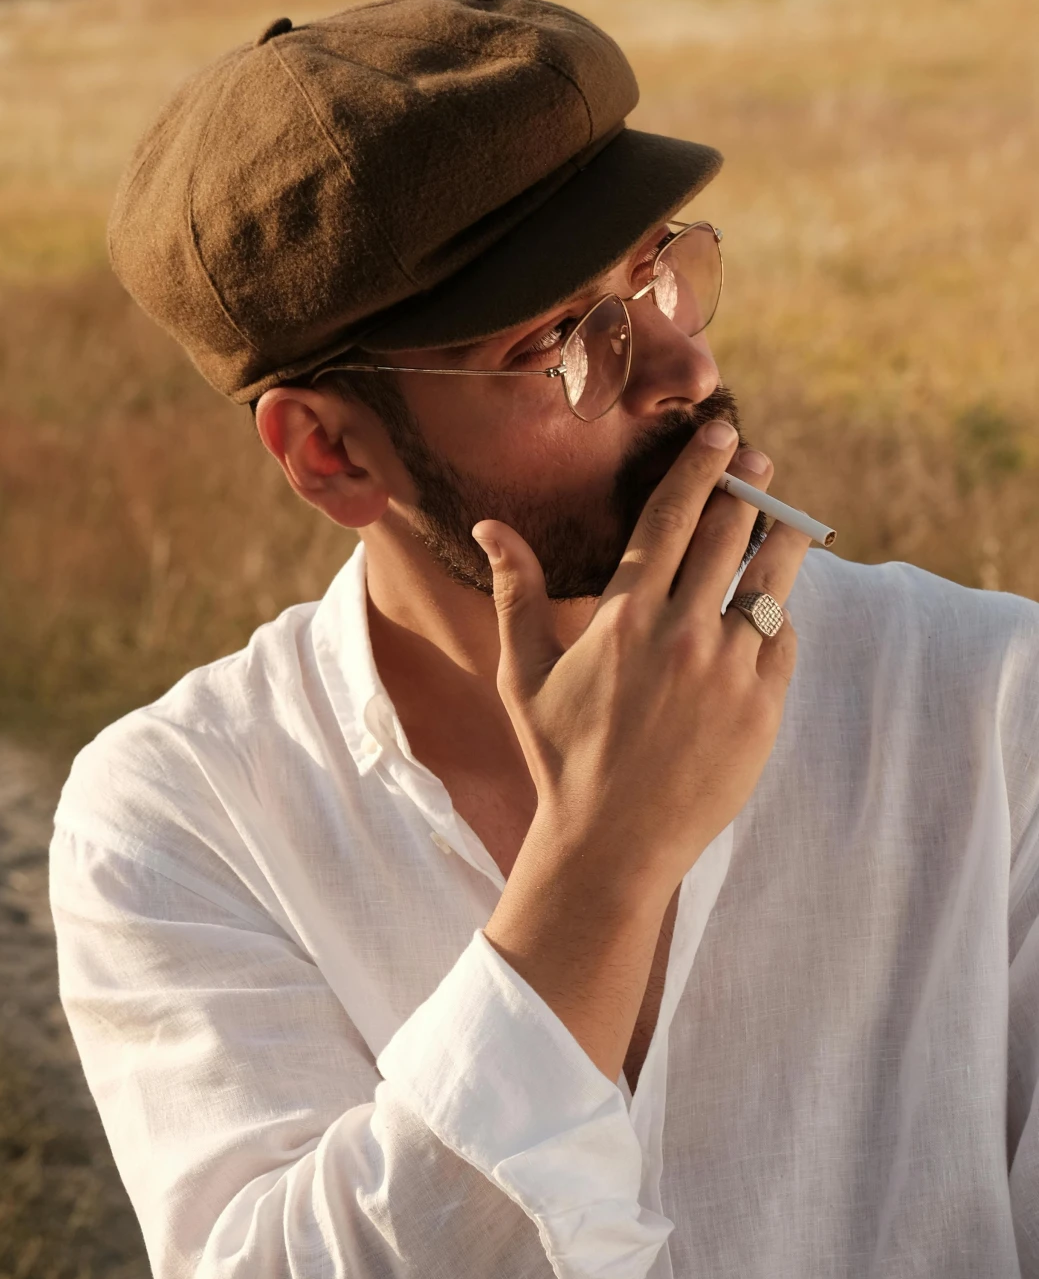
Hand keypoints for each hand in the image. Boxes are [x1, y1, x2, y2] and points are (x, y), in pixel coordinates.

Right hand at [475, 421, 808, 1076]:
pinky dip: (779, 617)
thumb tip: (490, 524)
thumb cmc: (560, 757)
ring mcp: (729, 669)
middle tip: (756, 460)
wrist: (613, 844)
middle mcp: (681, 632)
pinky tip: (772, 609)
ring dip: (781, 536)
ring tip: (787, 517)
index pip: (671, 517)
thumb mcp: (523, 674)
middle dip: (746, 486)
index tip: (721, 434)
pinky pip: (783, 639)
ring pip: (771, 578)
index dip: (700, 467)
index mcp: (622, 616)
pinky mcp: (763, 707)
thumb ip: (517, 592)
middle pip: (729, 532)